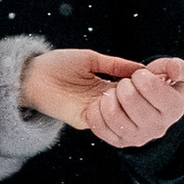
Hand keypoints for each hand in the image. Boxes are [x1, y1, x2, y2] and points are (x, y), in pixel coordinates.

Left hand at [18, 47, 139, 129]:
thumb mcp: (92, 60)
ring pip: (123, 120)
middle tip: (135, 84)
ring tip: (117, 89)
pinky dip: (110, 112)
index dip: (147, 88)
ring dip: (125, 105)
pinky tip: (107, 97)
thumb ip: (116, 65)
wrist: (31, 73)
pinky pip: (104, 124)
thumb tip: (142, 68)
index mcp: (108, 89)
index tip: (153, 78)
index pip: (138, 94)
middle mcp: (104, 105)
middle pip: (135, 111)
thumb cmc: (58, 64)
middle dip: (140, 98)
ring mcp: (95, 114)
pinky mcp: (83, 119)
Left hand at [85, 56, 183, 150]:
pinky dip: (96, 109)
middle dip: (123, 85)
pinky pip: (99, 126)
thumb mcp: (166, 68)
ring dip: (109, 97)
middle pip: (130, 99)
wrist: (133, 95)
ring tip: (115, 93)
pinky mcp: (119, 142)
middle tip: (126, 84)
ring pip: (113, 114)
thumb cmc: (151, 79)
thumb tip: (176, 74)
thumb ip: (174, 66)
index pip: (152, 87)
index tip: (140, 75)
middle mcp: (159, 127)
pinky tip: (104, 103)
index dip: (141, 76)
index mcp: (175, 108)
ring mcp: (139, 137)